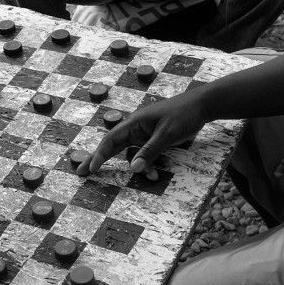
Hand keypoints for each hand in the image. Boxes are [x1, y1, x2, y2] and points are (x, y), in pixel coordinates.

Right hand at [76, 94, 206, 175]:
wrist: (202, 106)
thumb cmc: (183, 115)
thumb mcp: (167, 135)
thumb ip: (150, 151)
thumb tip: (133, 168)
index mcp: (135, 122)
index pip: (111, 139)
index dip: (99, 154)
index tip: (90, 168)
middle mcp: (136, 128)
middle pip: (113, 146)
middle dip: (99, 159)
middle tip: (81, 172)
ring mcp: (145, 134)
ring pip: (132, 154)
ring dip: (139, 167)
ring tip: (153, 178)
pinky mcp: (154, 139)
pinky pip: (144, 154)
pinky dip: (148, 165)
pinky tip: (158, 173)